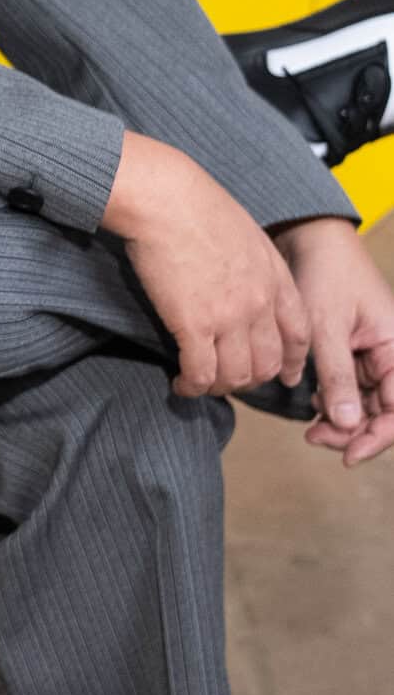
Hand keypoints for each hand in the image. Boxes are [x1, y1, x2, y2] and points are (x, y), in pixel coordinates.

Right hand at [102, 132, 309, 398]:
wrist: (165, 198)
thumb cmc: (195, 205)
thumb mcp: (246, 232)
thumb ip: (254, 265)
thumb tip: (241, 284)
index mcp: (275, 277)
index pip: (298, 335)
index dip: (290, 362)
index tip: (278, 374)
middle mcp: (259, 302)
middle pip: (268, 364)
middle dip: (249, 380)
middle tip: (227, 379)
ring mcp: (229, 316)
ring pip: (235, 376)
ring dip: (217, 388)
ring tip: (199, 383)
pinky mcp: (193, 325)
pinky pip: (200, 373)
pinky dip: (191, 386)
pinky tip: (179, 383)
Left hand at [272, 217, 393, 465]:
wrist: (309, 240)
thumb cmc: (325, 274)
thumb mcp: (327, 327)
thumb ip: (337, 376)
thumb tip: (347, 425)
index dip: (378, 436)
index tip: (348, 454)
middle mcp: (391, 356)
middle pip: (383, 412)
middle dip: (354, 431)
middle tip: (317, 438)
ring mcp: (372, 357)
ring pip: (365, 406)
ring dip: (342, 421)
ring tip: (311, 425)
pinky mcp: (352, 355)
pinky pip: (349, 390)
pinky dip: (333, 402)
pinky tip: (311, 402)